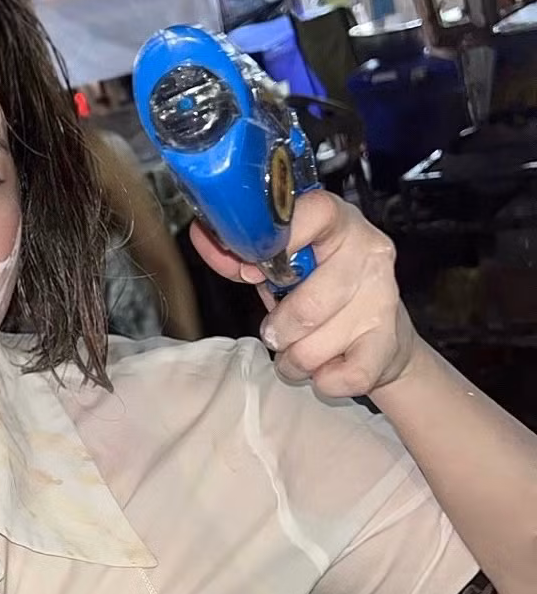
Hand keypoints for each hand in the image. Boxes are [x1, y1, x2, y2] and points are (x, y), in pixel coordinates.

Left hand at [190, 189, 419, 398]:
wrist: (383, 339)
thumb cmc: (321, 297)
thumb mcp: (282, 271)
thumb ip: (243, 256)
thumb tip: (203, 236)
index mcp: (341, 224)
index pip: (315, 212)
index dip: (278, 242)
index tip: (255, 268)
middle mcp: (370, 254)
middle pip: (307, 305)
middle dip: (279, 330)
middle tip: (277, 331)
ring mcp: (384, 298)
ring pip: (315, 348)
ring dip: (295, 360)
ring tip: (300, 351)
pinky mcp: (391, 342)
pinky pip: (341, 377)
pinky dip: (324, 381)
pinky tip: (328, 367)